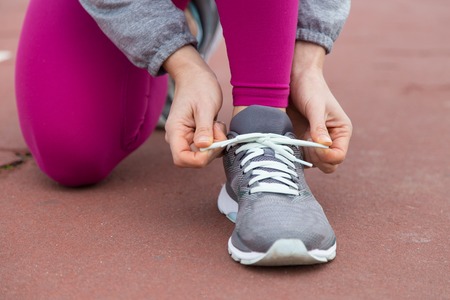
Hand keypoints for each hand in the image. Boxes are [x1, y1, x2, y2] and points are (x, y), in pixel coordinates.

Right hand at [163, 46, 226, 167]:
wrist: (195, 76)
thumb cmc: (199, 87)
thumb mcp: (205, 107)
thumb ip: (204, 128)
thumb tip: (203, 146)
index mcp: (175, 131)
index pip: (182, 159)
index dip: (199, 159)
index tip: (212, 144)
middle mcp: (178, 138)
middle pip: (194, 159)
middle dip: (211, 150)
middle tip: (218, 129)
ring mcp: (186, 138)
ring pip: (202, 154)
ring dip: (215, 144)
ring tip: (216, 124)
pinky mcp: (195, 136)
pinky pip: (207, 148)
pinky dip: (216, 141)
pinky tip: (216, 126)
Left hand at [288, 42, 351, 172]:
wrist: (294, 79)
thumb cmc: (310, 88)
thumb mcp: (315, 106)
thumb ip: (318, 126)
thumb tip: (325, 146)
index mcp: (341, 132)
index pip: (338, 156)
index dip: (326, 156)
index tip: (313, 144)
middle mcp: (330, 140)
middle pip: (328, 165)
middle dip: (316, 159)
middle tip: (303, 142)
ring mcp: (314, 142)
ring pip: (313, 164)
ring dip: (304, 157)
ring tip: (295, 139)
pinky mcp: (301, 141)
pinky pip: (300, 157)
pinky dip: (294, 155)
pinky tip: (288, 143)